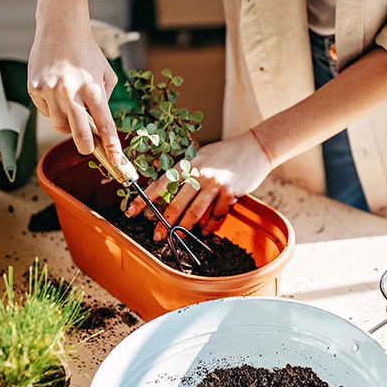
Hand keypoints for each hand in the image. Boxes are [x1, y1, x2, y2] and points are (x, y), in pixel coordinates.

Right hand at [27, 24, 121, 164]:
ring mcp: (50, 91)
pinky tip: (56, 92)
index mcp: (93, 88)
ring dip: (67, 125)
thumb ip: (104, 100)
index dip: (111, 146)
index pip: (104, 124)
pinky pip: (45, 112)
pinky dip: (52, 109)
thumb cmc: (86, 51)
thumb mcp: (105, 74)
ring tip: (70, 107)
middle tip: (88, 149)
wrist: (60, 28)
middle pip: (79, 134)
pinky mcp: (35, 89)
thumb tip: (98, 124)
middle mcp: (71, 91)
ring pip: (59, 127)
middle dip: (86, 148)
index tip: (115, 159)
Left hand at [125, 131, 272, 240]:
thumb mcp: (201, 157)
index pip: (161, 184)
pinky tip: (205, 230)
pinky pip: (216, 215)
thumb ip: (185, 173)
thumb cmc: (225, 154)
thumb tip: (166, 187)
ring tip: (179, 238)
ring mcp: (215, 184)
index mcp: (188, 164)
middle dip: (165, 223)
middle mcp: (199, 174)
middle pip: (176, 204)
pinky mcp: (230, 193)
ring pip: (195, 212)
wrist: (255, 148)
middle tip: (157, 236)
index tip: (132, 212)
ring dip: (185, 228)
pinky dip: (209, 225)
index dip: (145, 200)